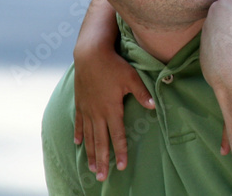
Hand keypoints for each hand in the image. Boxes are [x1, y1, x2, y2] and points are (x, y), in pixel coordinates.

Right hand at [73, 48, 154, 179]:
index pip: (117, 135)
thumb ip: (142, 93)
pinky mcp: (80, 103)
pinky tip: (77, 143)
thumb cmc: (113, 65)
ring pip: (88, 136)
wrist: (90, 54)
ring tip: (91, 167)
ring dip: (89, 152)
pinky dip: (78, 134)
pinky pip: (78, 122)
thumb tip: (154, 106)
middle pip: (100, 141)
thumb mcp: (131, 77)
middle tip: (101, 178)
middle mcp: (97, 113)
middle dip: (102, 160)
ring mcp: (87, 109)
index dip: (120, 151)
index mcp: (112, 109)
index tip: (121, 166)